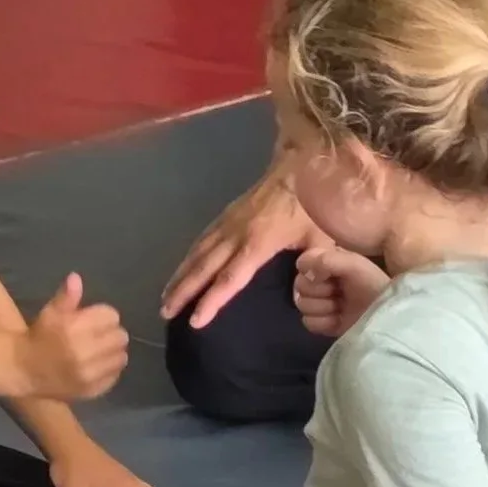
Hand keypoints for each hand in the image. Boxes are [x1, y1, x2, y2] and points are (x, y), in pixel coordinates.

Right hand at [18, 274, 128, 399]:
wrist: (24, 370)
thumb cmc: (39, 337)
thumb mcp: (50, 313)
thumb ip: (66, 296)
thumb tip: (76, 278)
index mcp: (73, 329)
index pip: (111, 316)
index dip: (103, 316)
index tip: (95, 320)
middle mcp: (83, 352)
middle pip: (120, 336)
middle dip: (111, 333)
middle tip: (98, 336)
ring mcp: (88, 374)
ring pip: (121, 357)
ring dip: (113, 352)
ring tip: (99, 351)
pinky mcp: (91, 390)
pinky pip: (114, 376)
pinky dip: (109, 370)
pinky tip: (96, 366)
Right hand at [161, 176, 325, 329]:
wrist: (297, 166)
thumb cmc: (311, 204)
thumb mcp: (321, 236)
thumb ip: (312, 266)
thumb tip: (299, 292)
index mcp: (259, 242)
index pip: (230, 278)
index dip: (212, 300)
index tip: (195, 320)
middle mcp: (236, 234)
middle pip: (204, 268)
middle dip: (183, 291)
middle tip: (165, 313)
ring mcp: (228, 223)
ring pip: (197, 253)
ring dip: (180, 276)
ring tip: (165, 298)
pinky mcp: (226, 216)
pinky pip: (201, 241)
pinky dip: (188, 259)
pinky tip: (181, 271)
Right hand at [293, 247, 389, 339]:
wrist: (387, 317)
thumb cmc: (373, 286)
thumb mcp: (354, 265)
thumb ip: (326, 260)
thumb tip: (302, 270)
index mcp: (329, 263)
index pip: (303, 264)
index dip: (313, 271)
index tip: (331, 276)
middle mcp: (323, 281)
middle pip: (299, 285)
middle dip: (319, 291)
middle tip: (339, 294)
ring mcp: (322, 303)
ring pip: (302, 304)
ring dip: (323, 307)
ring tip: (341, 308)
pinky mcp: (324, 323)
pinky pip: (308, 322)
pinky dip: (324, 323)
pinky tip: (339, 320)